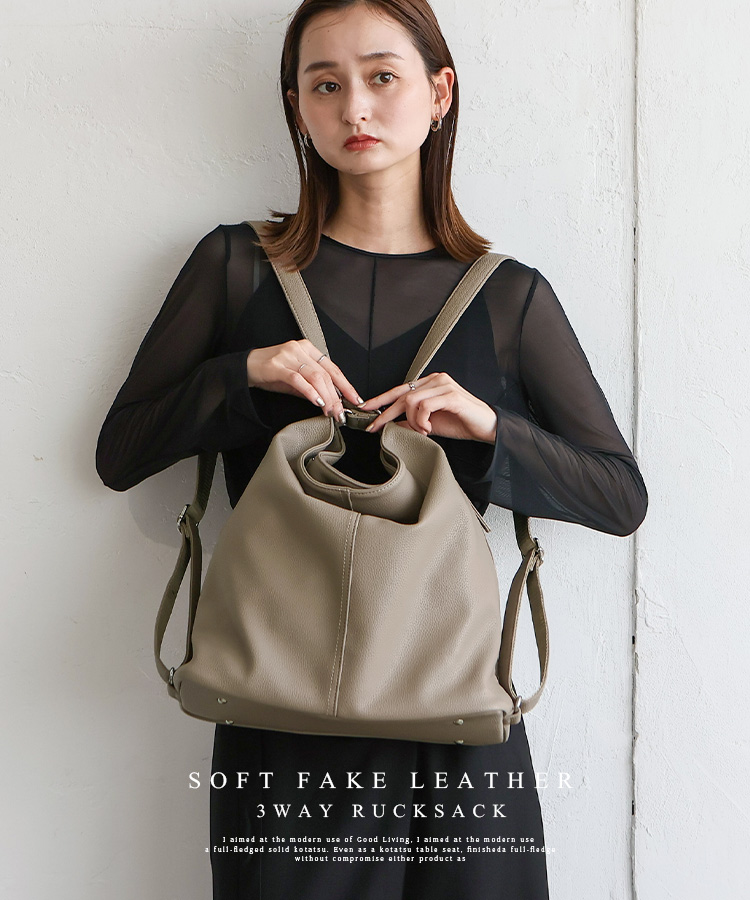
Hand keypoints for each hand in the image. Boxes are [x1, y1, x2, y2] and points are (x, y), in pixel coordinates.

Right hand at [246, 340, 364, 421]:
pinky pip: (298, 380)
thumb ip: (312, 386)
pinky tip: (316, 402)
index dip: (346, 385)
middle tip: (341, 412)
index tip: (355, 399)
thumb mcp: (295, 379)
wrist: (244, 368)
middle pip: (326, 374)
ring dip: (326, 396)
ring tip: (330, 411)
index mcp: (308, 349)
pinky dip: (309, 392)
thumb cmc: (270, 372)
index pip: (333, 368)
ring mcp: (288, 356)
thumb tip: (331, 400)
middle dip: (336, 396)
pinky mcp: (277, 366)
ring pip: (315, 377)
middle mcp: (300, 349)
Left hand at [358, 372, 496, 442]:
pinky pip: (424, 407)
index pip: (400, 389)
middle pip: (402, 395)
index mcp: (430, 384)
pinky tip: (429, 428)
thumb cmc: (462, 423)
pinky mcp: (451, 395)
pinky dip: (422, 421)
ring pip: (411, 401)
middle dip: (386, 414)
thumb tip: (391, 424)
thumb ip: (412, 422)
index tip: (365, 409)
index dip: (380, 399)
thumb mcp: (430, 424)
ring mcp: (444, 385)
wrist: (486, 428)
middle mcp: (436, 380)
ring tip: (422, 431)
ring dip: (412, 421)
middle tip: (377, 427)